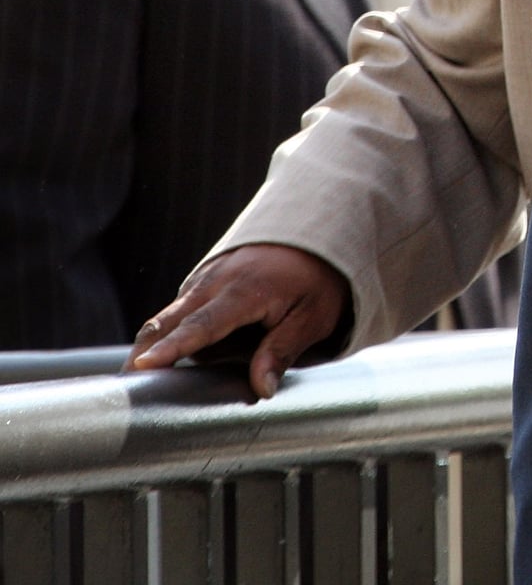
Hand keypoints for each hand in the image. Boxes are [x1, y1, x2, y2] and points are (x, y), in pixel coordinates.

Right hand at [126, 244, 348, 397]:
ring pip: (167, 318)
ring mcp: (204, 279)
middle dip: (142, 354)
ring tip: (135, 386)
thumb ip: (283, 350)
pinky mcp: (202, 283)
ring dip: (151, 347)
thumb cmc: (320, 277)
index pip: (201, 325)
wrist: (317, 230)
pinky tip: (162, 364)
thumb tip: (261, 390)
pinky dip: (167, 334)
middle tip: (121, 392)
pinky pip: (178, 311)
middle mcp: (215, 282)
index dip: (172, 349)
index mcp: (244, 290)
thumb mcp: (315, 315)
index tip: (143, 367)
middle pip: (167, 322)